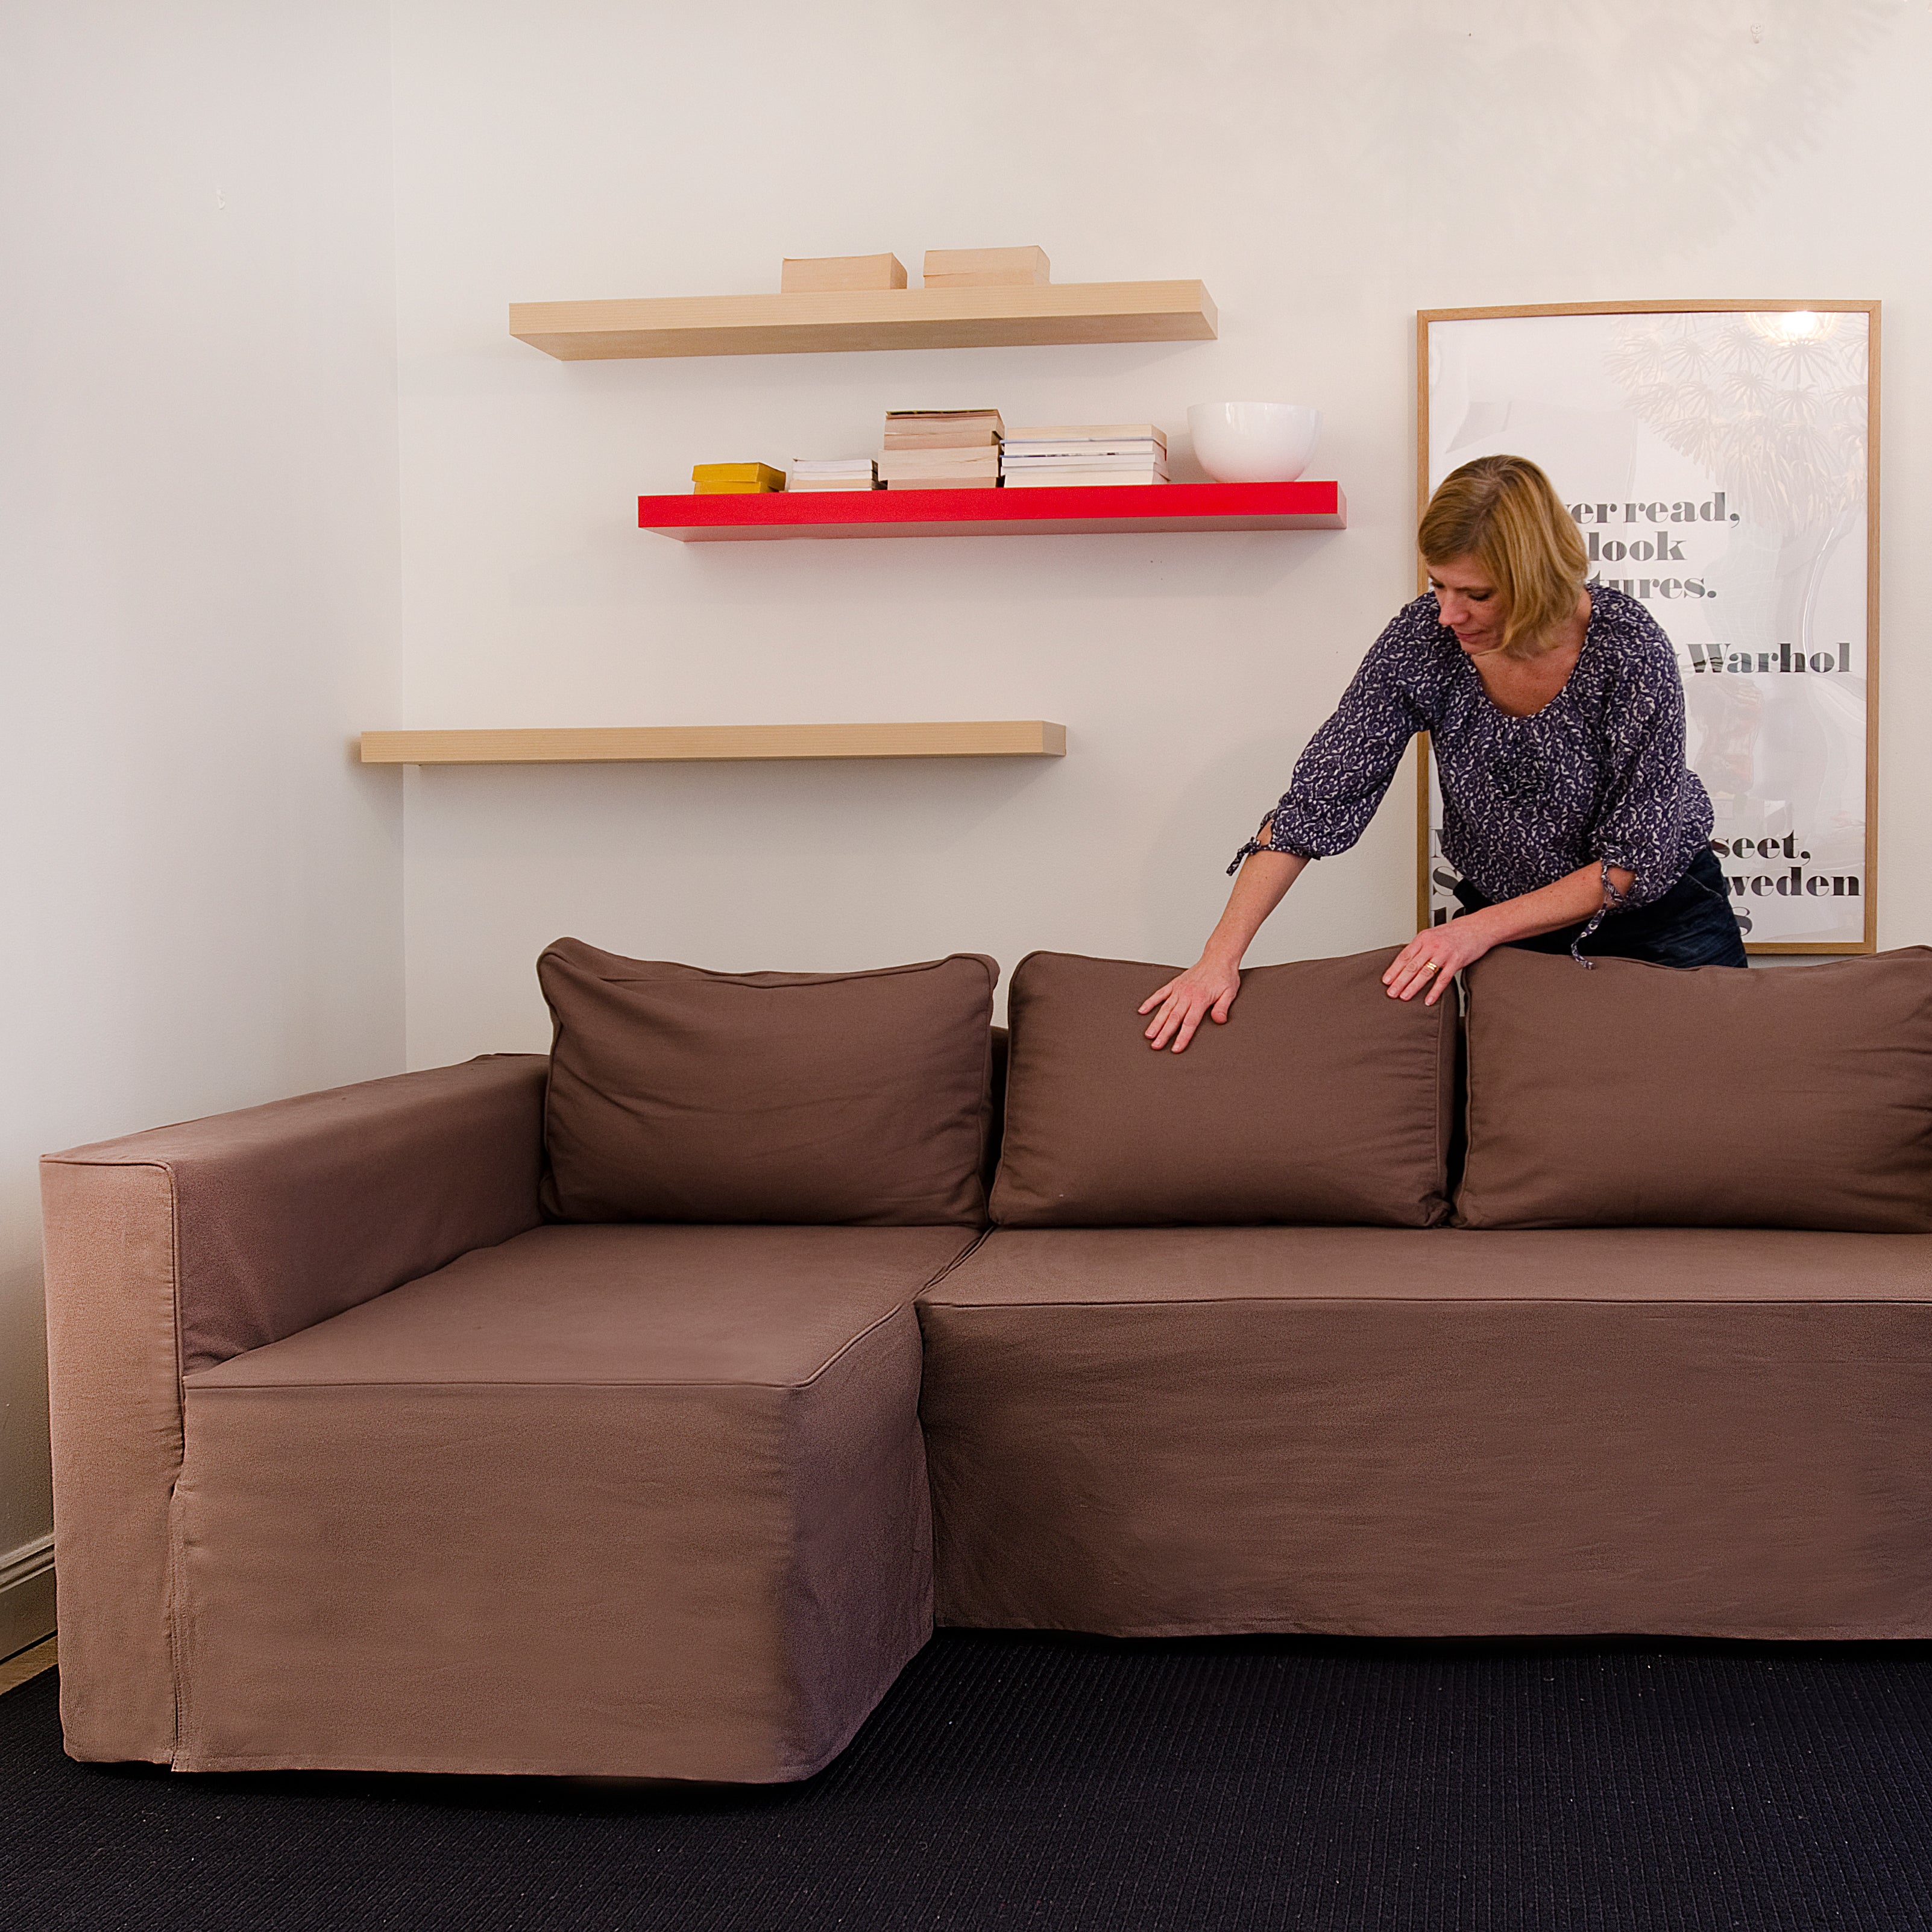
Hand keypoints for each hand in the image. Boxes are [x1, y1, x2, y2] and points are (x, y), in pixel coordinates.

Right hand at [1138, 956, 1241, 1052]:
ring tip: (1148, 1034)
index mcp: (1200, 998)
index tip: (1176, 1048)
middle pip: (1173, 1018)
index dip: (1182, 1037)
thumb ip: (1223, 1008)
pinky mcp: (1175, 984)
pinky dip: (1150, 1002)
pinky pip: (1160, 994)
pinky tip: (1142, 1011)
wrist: (1218, 958)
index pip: (1190, 1022)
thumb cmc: (1224, 976)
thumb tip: (1219, 1021)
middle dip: (1164, 1033)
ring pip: (1164, 1008)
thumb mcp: (1230, 993)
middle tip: (1156, 1046)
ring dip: (1156, 1022)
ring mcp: (1179, 989)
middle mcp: (1187, 994)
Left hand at [1382, 915, 1498, 1004]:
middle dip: (1399, 981)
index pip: (1404, 956)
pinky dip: (1435, 991)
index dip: (1394, 969)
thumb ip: (1421, 947)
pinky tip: (1428, 999)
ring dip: (1413, 987)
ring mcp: (1444, 953)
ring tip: (1404, 996)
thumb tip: (1407, 962)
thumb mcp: (1433, 935)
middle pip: (1412, 966)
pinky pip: (1443, 979)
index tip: (1386, 980)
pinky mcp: (1456, 961)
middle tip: (1391, 993)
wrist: (1478, 927)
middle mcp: (1432, 945)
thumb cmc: (1455, 932)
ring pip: (1425, 972)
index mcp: (1423, 938)